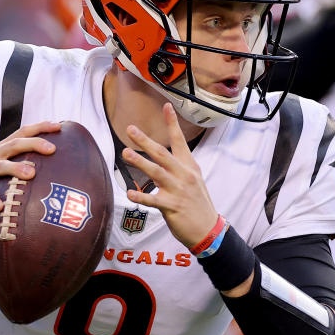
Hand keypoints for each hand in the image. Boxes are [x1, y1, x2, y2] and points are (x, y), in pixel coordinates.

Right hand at [0, 121, 61, 222]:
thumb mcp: (2, 167)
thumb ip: (21, 163)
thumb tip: (53, 166)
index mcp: (2, 149)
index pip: (22, 133)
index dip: (39, 127)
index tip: (58, 126)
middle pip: (14, 145)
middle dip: (33, 144)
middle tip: (52, 149)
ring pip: (0, 166)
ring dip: (16, 168)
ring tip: (31, 173)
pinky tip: (0, 206)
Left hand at [122, 103, 218, 248]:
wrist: (208, 228)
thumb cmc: (197, 203)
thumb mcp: (193, 180)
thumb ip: (178, 167)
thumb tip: (161, 158)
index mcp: (189, 166)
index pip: (179, 141)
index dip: (172, 123)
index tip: (166, 106)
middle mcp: (184, 175)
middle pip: (162, 153)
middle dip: (145, 141)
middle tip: (131, 130)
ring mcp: (178, 190)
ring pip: (157, 172)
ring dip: (140, 161)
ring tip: (126, 153)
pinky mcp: (172, 206)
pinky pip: (153, 200)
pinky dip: (141, 196)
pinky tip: (129, 193)